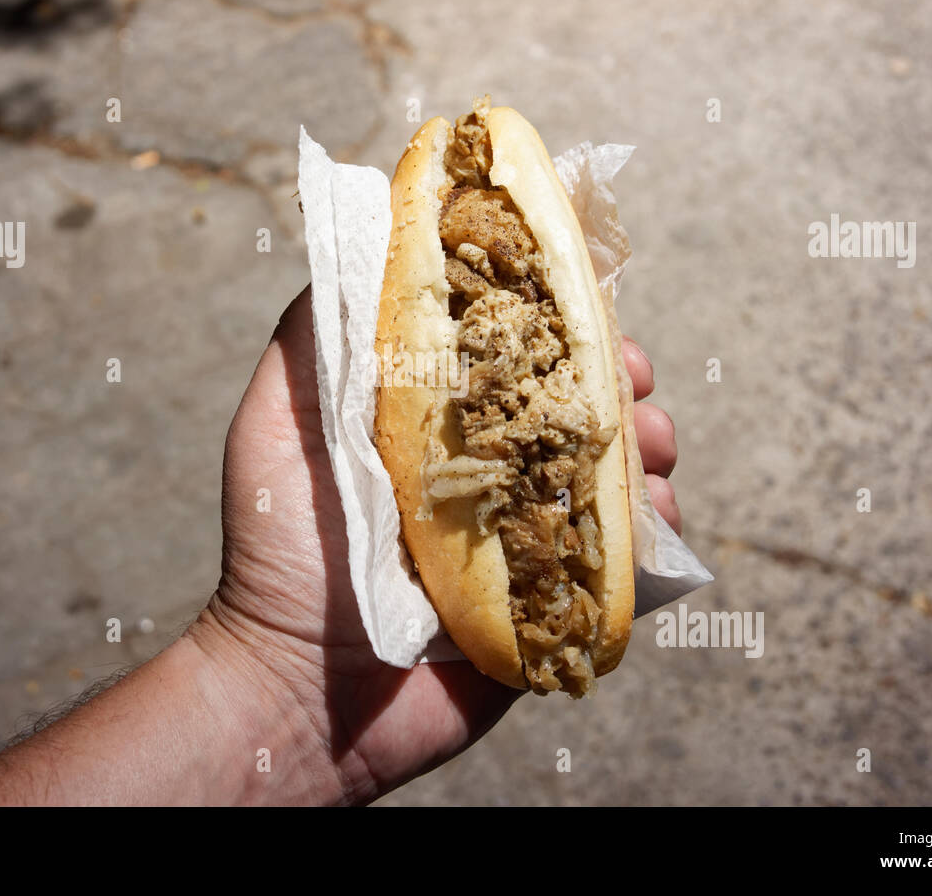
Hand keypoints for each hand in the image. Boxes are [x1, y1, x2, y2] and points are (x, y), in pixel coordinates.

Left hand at [200, 286, 681, 804]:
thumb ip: (317, 338)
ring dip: (646, 448)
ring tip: (651, 449)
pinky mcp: (552, 602)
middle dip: (615, 379)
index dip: (554, 320)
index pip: (512, 353)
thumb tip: (374, 243)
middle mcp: (488, 472)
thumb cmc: (280, 550)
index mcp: (437, 425)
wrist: (300, 688)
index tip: (583, 297)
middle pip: (573, 406)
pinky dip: (654, 536)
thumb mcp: (278, 422)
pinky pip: (625, 562)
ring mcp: (525, 538)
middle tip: (631, 378)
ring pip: (613, 475)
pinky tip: (654, 519)